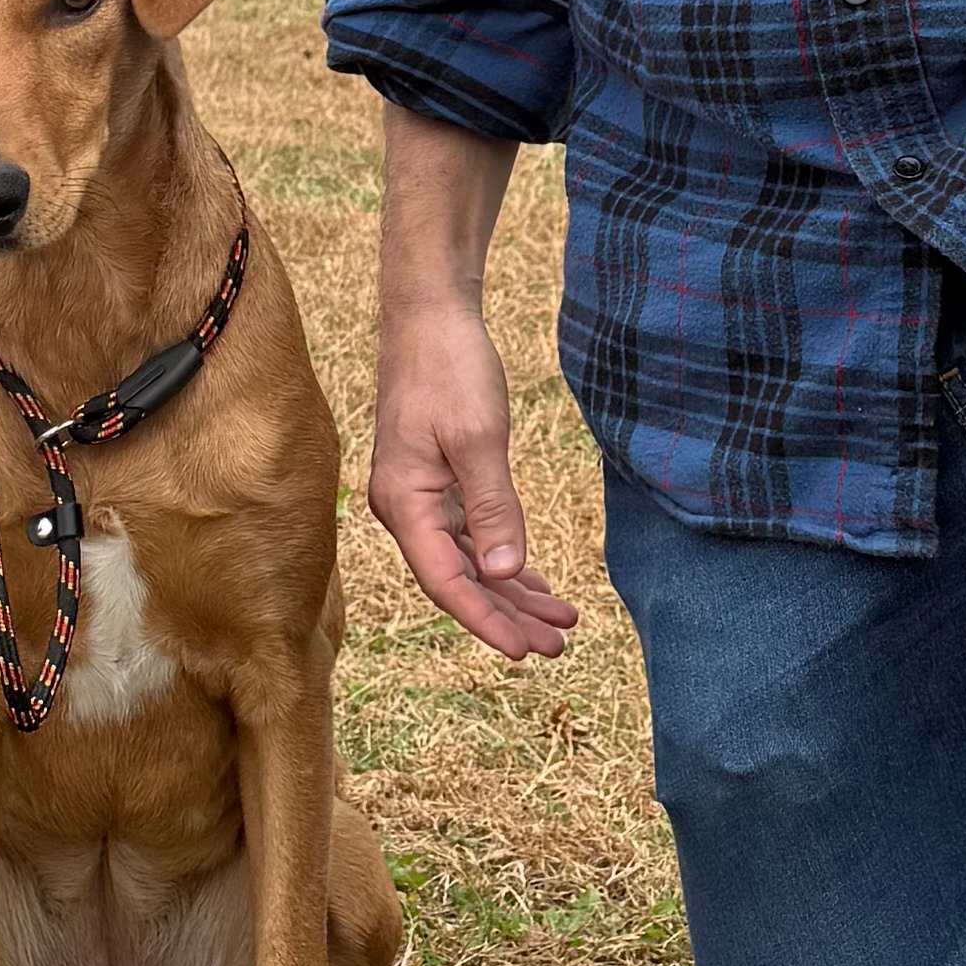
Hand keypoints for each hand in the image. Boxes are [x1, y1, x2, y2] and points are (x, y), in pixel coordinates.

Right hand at [367, 295, 580, 660]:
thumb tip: (504, 574)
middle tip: (559, 646)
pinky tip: (532, 582)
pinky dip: (504, 560)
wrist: (430, 315)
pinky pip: (471, 537)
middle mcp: (406, 509)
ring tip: (560, 623)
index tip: (527, 651)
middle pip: (459, 581)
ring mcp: (421, 497)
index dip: (487, 620)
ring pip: (469, 562)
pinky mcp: (438, 482)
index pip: (447, 582)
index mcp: (405, 503)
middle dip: (508, 616)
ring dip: (511, 593)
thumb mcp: (479, 437)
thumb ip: (493, 508)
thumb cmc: (450, 367)